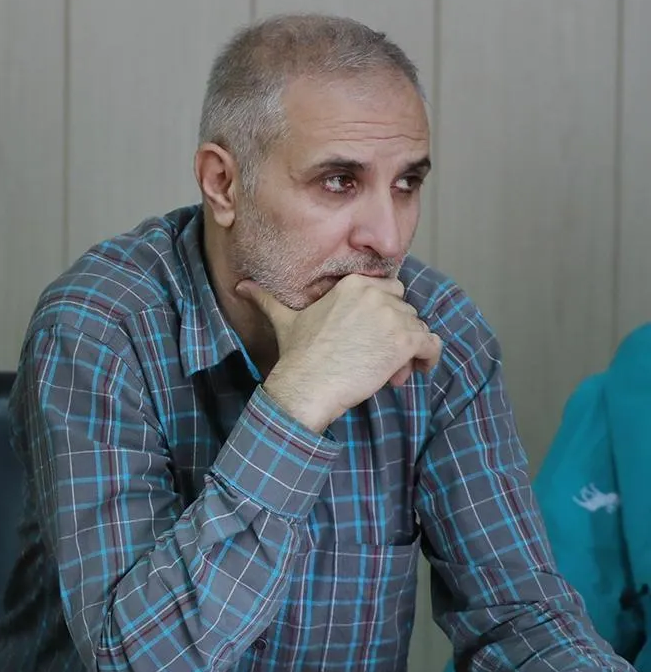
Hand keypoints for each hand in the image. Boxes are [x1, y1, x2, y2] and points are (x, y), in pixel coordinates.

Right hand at [237, 274, 441, 432]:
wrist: (306, 386)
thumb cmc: (296, 356)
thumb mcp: (283, 320)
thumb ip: (266, 299)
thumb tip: (240, 286)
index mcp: (353, 285)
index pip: (387, 291)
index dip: (381, 315)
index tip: (369, 337)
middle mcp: (375, 295)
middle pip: (404, 311)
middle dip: (395, 333)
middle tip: (377, 358)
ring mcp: (392, 317)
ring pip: (417, 328)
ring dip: (408, 351)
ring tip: (387, 372)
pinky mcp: (405, 341)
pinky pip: (432, 344)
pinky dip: (429, 358)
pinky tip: (416, 370)